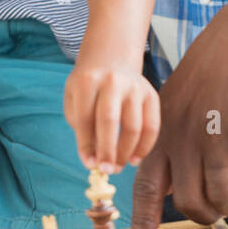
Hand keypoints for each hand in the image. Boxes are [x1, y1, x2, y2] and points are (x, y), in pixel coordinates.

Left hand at [64, 58, 160, 172]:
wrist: (111, 58)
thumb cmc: (88, 85)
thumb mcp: (74, 98)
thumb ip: (81, 126)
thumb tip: (93, 159)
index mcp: (87, 81)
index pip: (85, 118)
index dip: (86, 145)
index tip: (89, 165)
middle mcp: (112, 81)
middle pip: (110, 120)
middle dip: (107, 150)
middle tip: (106, 170)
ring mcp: (134, 86)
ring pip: (134, 126)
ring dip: (126, 152)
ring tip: (117, 167)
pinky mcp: (151, 94)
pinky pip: (152, 125)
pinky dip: (145, 147)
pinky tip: (134, 159)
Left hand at [129, 0, 227, 228]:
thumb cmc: (215, 73)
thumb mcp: (178, 101)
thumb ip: (172, 143)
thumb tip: (173, 192)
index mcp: (163, 130)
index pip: (146, 187)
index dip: (143, 224)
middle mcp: (185, 135)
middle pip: (191, 202)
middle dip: (209, 215)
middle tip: (223, 210)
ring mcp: (217, 133)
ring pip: (224, 197)